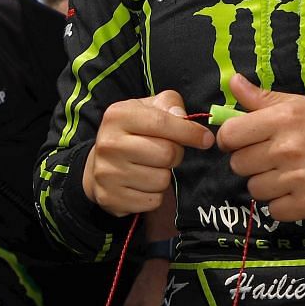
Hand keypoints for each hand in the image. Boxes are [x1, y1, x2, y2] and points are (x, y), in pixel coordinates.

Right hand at [83, 90, 212, 216]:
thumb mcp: (147, 109)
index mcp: (117, 116)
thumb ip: (169, 105)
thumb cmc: (131, 132)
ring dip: (165, 176)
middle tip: (169, 153)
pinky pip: (152, 200)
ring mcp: (107, 173)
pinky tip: (142, 184)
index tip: (206, 139)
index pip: (162, 123)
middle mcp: (109, 144)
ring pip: (162, 180)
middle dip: (176, 154)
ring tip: (151, 168)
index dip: (190, 132)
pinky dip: (155, 194)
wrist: (98, 164)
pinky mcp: (110, 198)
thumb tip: (182, 117)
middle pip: (166, 154)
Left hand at [213, 74, 304, 221]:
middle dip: (251, 163)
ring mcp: (299, 178)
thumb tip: (232, 82)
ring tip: (289, 176)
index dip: (230, 140)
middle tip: (272, 160)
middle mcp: (289, 147)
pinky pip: (274, 210)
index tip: (241, 143)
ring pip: (254, 189)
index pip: (230, 134)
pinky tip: (299, 192)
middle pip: (239, 164)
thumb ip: (264, 98)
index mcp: (285, 118)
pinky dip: (283, 205)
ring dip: (267, 185)